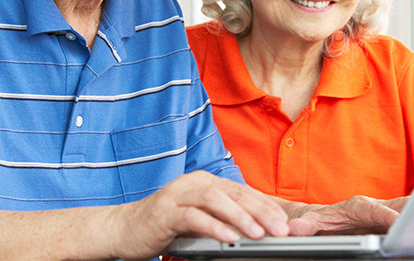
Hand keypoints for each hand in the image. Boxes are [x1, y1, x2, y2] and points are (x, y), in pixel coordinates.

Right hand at [108, 171, 289, 259]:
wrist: (123, 228)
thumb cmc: (165, 225)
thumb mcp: (199, 219)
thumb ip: (222, 219)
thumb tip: (255, 229)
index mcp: (206, 181)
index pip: (242, 191)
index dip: (265, 205)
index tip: (284, 222)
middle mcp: (195, 182)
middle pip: (234, 192)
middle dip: (261, 211)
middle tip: (280, 229)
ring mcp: (179, 194)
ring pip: (216, 200)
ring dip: (240, 217)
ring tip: (259, 234)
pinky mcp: (165, 211)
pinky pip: (194, 217)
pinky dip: (214, 227)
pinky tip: (229, 239)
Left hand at [285, 195, 408, 236]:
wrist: (323, 218)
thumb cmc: (321, 222)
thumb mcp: (313, 224)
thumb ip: (307, 226)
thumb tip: (296, 228)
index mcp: (358, 206)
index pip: (375, 211)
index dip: (387, 217)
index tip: (399, 223)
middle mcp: (375, 207)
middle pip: (399, 206)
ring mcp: (386, 213)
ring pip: (409, 209)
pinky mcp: (392, 221)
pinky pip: (411, 218)